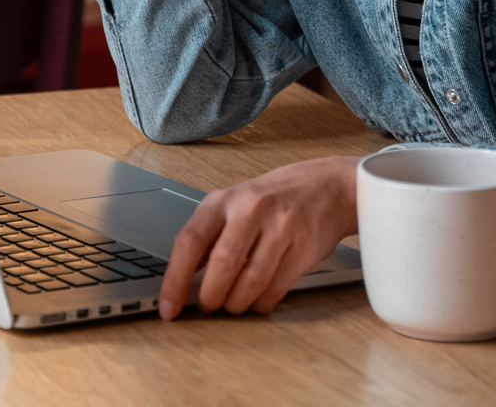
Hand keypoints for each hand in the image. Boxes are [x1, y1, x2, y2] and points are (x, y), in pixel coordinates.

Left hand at [158, 155, 359, 319]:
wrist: (326, 187)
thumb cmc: (272, 200)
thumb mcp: (234, 205)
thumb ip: (209, 238)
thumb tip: (181, 282)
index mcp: (223, 200)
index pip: (190, 242)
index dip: (175, 280)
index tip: (168, 307)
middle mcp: (251, 209)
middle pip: (223, 264)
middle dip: (211, 297)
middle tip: (209, 306)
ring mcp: (281, 226)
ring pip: (250, 281)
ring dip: (237, 304)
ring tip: (233, 304)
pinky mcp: (304, 246)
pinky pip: (276, 288)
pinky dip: (262, 303)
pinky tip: (258, 300)